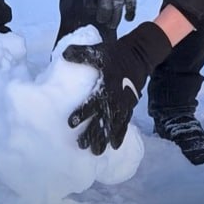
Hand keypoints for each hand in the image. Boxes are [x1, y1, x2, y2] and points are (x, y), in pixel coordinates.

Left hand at [63, 21, 172, 154]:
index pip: (93, 101)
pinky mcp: (129, 106)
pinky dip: (119, 135)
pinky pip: (124, 123)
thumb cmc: (116, 53)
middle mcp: (115, 98)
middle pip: (102, 118)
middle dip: (92, 132)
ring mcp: (124, 104)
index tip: (71, 122)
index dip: (82, 112)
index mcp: (106, 85)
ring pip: (113, 125)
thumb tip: (63, 54)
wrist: (140, 56)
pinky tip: (114, 146)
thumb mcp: (99, 50)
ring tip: (96, 152)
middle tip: (81, 145)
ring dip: (104, 138)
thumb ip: (81, 53)